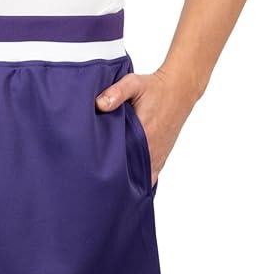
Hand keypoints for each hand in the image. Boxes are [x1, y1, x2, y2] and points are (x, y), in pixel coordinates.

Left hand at [96, 68, 196, 185]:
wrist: (180, 90)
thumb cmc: (155, 87)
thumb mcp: (134, 84)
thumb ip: (116, 92)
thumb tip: (99, 104)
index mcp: (143, 134)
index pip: (121, 161)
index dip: (107, 170)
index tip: (94, 174)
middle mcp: (151, 150)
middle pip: (129, 174)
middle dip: (114, 180)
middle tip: (97, 184)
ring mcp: (157, 156)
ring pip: (140, 180)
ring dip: (127, 184)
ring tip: (109, 190)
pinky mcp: (160, 158)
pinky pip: (149, 178)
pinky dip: (139, 183)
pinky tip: (127, 189)